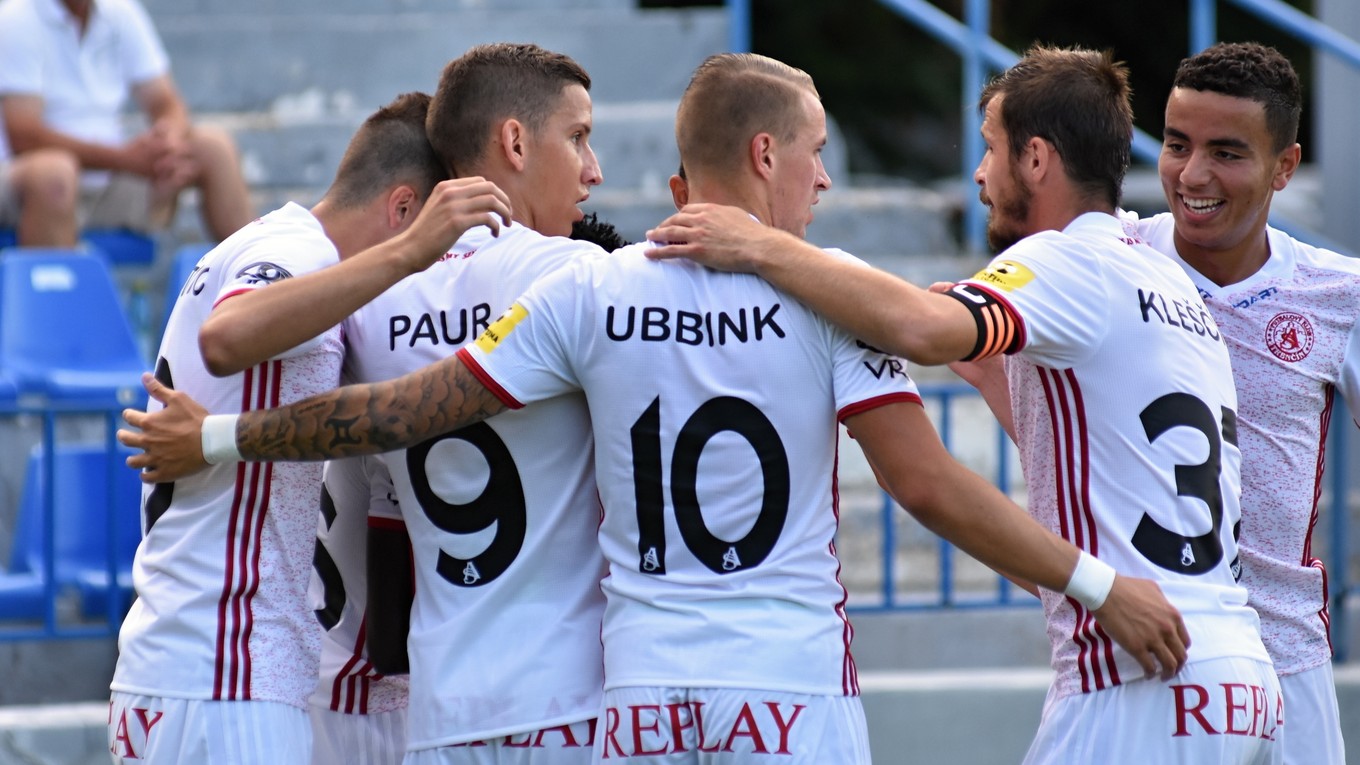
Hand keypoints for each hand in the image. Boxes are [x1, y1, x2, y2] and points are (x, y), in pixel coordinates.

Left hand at [117, 373, 211, 482]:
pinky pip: (147, 477)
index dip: (130, 415)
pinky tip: (148, 473)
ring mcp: (155, 458)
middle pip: (126, 439)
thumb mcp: (178, 399)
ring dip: (133, 459)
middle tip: (126, 436)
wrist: (213, 440)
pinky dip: (146, 475)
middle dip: (124, 436)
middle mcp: (147, 441)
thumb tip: (144, 376)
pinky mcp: (164, 472)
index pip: (129, 417)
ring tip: (135, 458)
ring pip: (133, 461)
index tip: (133, 416)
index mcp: (149, 423)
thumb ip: (158, 389)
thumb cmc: (196, 418)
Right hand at [397, 176, 512, 272]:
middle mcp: (450, 192)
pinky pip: (487, 219)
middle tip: (508, 215)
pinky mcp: (457, 223)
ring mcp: (454, 207)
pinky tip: (494, 234)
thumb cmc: (426, 233)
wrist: (410, 248)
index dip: (496, 193)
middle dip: (504, 201)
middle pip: (490, 188)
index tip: (500, 206)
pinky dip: (496, 226)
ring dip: (505, 212)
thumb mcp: (438, 207)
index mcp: (446, 186)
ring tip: (507, 224)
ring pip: (492, 201)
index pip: (480, 181)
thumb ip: (455, 200)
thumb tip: (480, 202)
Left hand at [644, 203, 786, 273]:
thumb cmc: (754, 234)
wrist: (758, 247)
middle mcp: (701, 219)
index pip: (688, 210)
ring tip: (649, 238)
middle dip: (664, 225)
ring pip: (670, 232)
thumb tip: (726, 219)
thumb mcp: (739, 216)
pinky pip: (671, 250)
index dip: (679, 216)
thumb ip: (726, 216)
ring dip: (656, 235)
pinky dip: (657, 252)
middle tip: (657, 230)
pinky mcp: (696, 251)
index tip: (674, 221)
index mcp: (711, 209)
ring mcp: (697, 235)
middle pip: (676, 219)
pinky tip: (648, 254)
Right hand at [1092, 575, 1189, 679]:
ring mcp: (1153, 639)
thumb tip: (1162, 610)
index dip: (1180, 650)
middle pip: (1180, 655)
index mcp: (1173, 616)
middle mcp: (1167, 629)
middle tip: (1171, 669)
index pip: (1185, 641)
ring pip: (1169, 664)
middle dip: (1178, 665)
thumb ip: (1163, 603)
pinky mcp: (1137, 648)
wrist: (1106, 591)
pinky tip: (1147, 674)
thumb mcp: (1153, 589)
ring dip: (1168, 673)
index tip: (1173, 653)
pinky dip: (1150, 674)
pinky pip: (1149, 667)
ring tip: (1162, 676)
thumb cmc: (1127, 587)